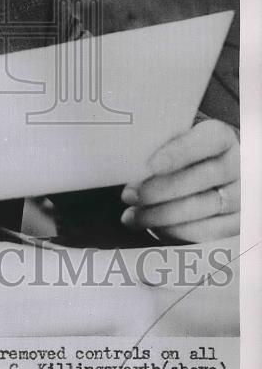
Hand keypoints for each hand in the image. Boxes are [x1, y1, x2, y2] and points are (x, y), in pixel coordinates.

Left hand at [120, 119, 239, 241]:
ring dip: (163, 214)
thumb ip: (159, 143)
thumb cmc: (181, 152)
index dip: (179, 152)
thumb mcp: (173, 140)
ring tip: (133, 215)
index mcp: (222, 137)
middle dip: (161, 189)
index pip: (207, 140)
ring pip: (204, 207)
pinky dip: (177, 231)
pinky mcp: (237, 222)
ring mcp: (240, 196)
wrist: (206, 170)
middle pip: (202, 178)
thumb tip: (130, 158)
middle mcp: (238, 165)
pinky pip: (209, 231)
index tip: (150, 166)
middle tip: (129, 195)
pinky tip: (152, 226)